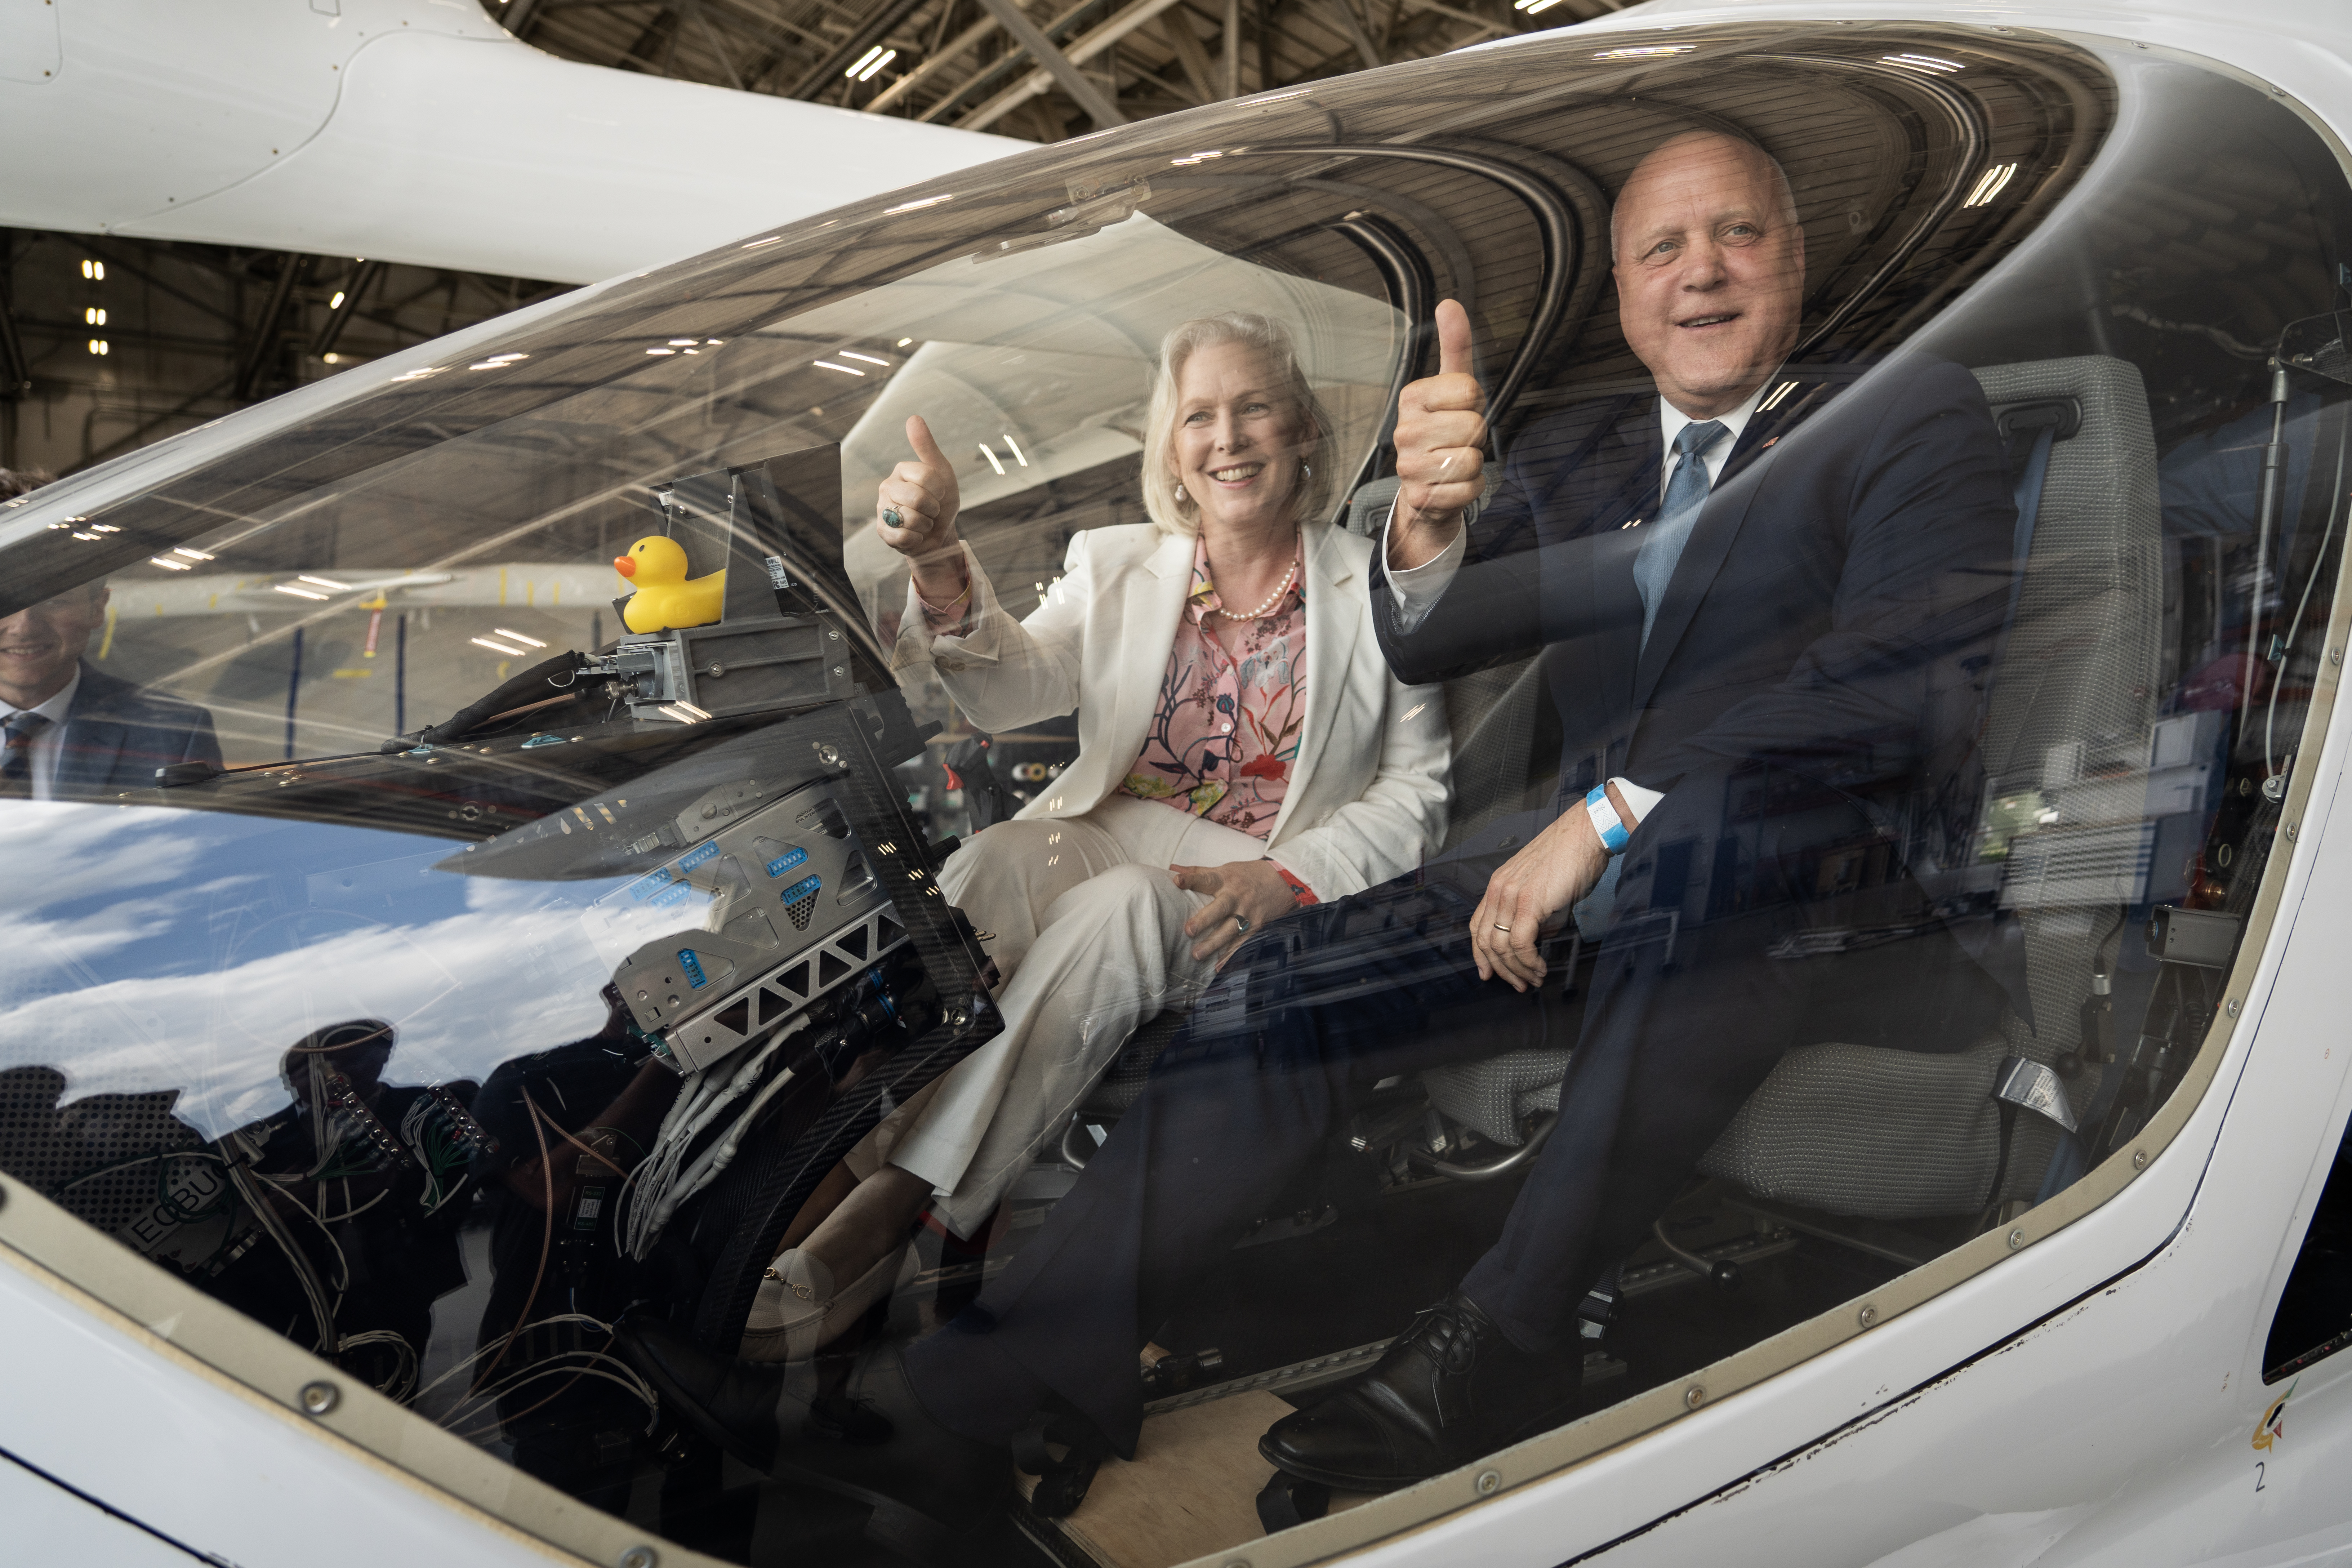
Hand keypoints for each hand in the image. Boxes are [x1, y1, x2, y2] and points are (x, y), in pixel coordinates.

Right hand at [876, 415, 965, 602]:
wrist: (939, 534)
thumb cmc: (941, 502)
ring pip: (910, 519)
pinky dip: (916, 539)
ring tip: (922, 522)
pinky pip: (904, 537)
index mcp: (902, 470)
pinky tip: (914, 534)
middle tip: (931, 510)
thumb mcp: (941, 472)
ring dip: (925, 525)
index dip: (940, 490)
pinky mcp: (882, 532)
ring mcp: (882, 510)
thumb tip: (913, 418)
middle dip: (932, 509)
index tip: (939, 494)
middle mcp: (887, 487)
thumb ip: (927, 447)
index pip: (926, 477)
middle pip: (917, 498)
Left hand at [1173, 860, 1298, 965]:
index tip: (1177, 882)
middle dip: (1204, 920)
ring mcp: (1247, 913)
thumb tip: (1172, 869)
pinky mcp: (1256, 927)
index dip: (1192, 879)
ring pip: (1229, 930)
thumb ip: (1199, 872)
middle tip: (1188, 931)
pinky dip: (1231, 956)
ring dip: (1213, 944)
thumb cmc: (1248, 875)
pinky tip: (1218, 967)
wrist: (1283, 881)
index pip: (1206, 878)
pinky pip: (1242, 943)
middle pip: (1219, 908)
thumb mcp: (1225, 869)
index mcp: (1226, 880)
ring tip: (1197, 955)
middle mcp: (1236, 897)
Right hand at [1388, 299, 1486, 570]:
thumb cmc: (1444, 433)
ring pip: (1472, 459)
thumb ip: (1455, 346)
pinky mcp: (1419, 498)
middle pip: (1473, 426)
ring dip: (1473, 464)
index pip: (1469, 390)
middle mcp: (1404, 430)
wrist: (1426, 487)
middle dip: (1475, 436)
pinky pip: (1469, 489)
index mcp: (1412, 397)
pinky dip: (1469, 489)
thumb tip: (1450, 304)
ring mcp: (1408, 466)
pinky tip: (1451, 485)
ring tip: (1453, 461)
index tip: (1458, 411)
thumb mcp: (1453, 387)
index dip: (1474, 404)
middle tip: (1458, 440)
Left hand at [1470, 801, 1612, 991]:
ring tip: (1534, 979)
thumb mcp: (1544, 887)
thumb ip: (1536, 912)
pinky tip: (1539, 967)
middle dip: (1501, 969)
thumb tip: (1540, 936)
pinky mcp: (1529, 902)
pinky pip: (1521, 943)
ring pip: (1501, 946)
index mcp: (1498, 884)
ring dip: (1518, 970)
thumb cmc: (1572, 856)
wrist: (1587, 833)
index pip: (1476, 925)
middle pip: (1485, 941)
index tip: (1488, 972)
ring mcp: (1511, 895)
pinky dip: (1529, 961)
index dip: (1480, 954)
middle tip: (1517, 984)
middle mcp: (1499, 889)